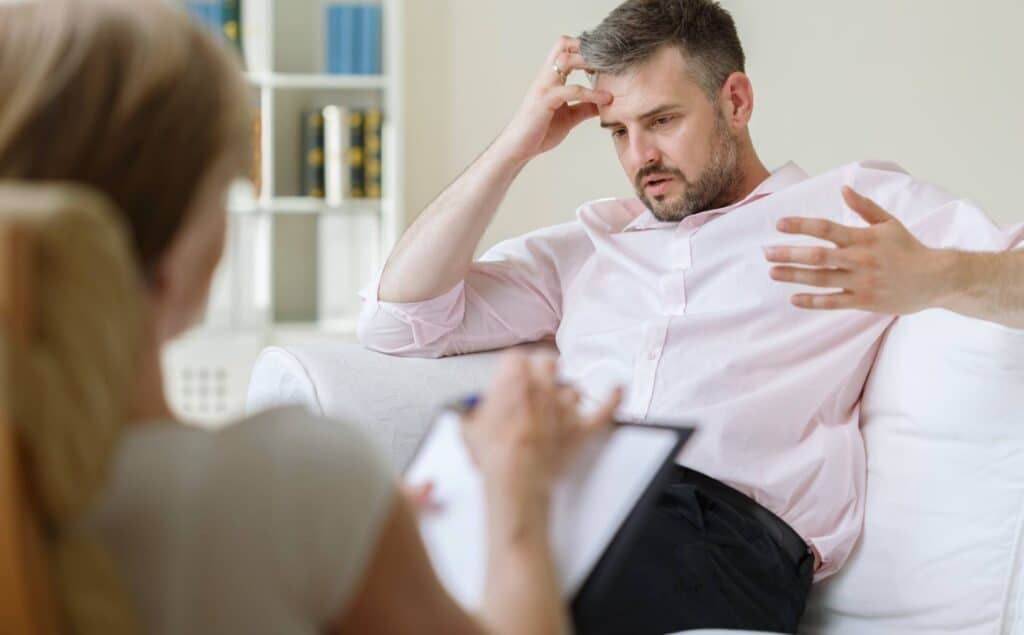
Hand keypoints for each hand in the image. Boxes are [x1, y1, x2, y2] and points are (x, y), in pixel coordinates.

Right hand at [462, 352, 621, 494]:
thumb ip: (472, 412)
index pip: (515, 357)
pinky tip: (617, 390)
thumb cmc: (493, 455)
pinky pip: (604, 410)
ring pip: (572, 389)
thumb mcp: (469, 427)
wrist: (515, 479)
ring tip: (553, 407)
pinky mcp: (580, 428)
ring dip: (564, 395)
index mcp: (513, 380)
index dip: (512, 366)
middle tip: (534, 381)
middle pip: (548, 362)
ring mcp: (564, 407)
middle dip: (541, 369)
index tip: (508, 374)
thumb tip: (469, 411)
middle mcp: (542, 387)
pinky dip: (613, 400)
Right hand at [495, 36, 612, 164]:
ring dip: (589, 62)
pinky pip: (571, 90)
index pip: (566, 49)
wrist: (518, 148)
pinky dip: (591, 93)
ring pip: (566, 61)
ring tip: (611, 71)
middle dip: (588, 47)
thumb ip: (585, 108)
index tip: (606, 58)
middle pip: (564, 44)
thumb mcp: (569, 117)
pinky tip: (606, 99)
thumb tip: (605, 103)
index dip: (585, 49)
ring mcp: (544, 87)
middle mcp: (546, 77)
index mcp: (551, 78)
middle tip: (611, 58)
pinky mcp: (545, 100)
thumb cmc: (539, 132)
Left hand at [764, 186, 954, 313]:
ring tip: (772, 272)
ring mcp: (861, 282)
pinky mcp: (864, 302)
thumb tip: (843, 189)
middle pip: (817, 256)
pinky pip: (833, 302)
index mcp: (863, 237)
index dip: (800, 226)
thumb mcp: (889, 223)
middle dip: (789, 253)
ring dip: (794, 276)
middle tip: (766, 252)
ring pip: (821, 279)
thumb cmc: (909, 248)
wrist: (935, 278)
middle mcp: (860, 259)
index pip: (826, 228)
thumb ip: (864, 207)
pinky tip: (794, 299)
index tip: (779, 224)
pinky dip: (813, 301)